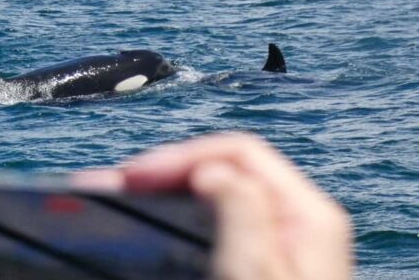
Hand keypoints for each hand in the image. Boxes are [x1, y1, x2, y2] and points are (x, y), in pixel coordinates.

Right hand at [106, 133, 352, 279]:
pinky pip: (222, 223)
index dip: (181, 158)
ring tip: (118, 202)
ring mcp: (283, 242)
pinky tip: (150, 228)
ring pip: (221, 195)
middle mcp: (298, 220)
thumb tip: (212, 168)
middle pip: (228, 171)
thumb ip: (241, 217)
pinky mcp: (266, 263)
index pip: (238, 154)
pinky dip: (181, 219)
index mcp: (306, 215)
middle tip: (112, 188)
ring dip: (168, 194)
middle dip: (167, 173)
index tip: (132, 179)